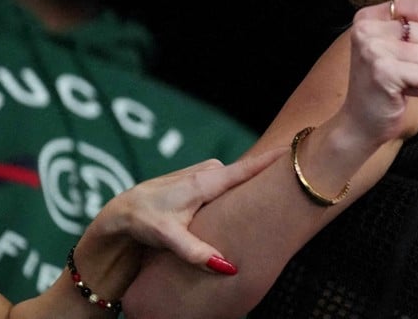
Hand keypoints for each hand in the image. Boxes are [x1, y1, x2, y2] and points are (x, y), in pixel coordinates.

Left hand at [80, 148, 285, 272]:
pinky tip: (241, 203)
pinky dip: (236, 189)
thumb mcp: (168, 237)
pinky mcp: (199, 182)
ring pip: (235, 179)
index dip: (273, 159)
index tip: (299, 148)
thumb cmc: (142, 222)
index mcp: (205, 181)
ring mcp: (204, 175)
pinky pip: (227, 182)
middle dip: (267, 176)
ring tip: (268, 198)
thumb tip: (229, 268)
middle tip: (291, 182)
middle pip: (246, 173)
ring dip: (249, 186)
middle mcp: (207, 173)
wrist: (119, 215)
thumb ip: (197, 252)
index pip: (247, 168)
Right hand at [342, 0, 417, 144]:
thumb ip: (413, 25)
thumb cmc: (384, 82)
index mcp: (366, 18)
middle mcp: (365, 29)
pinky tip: (400, 92)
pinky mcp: (384, 72)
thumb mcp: (393, 45)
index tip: (406, 49)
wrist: (359, 122)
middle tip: (399, 71)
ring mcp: (373, 50)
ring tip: (399, 81)